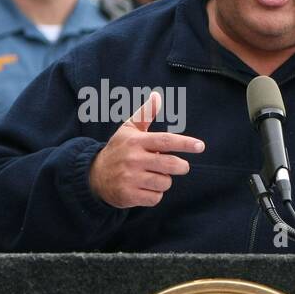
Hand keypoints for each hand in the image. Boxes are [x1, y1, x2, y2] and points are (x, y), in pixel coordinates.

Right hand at [88, 90, 204, 208]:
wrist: (94, 176)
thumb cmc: (118, 150)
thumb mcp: (128, 130)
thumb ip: (145, 114)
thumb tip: (156, 95)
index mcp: (135, 141)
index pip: (165, 141)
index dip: (185, 143)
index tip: (200, 146)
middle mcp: (133, 159)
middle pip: (170, 164)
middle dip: (182, 166)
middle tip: (181, 166)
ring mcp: (130, 178)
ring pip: (164, 182)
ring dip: (165, 181)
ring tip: (154, 176)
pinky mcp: (128, 195)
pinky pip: (155, 198)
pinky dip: (155, 194)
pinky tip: (145, 188)